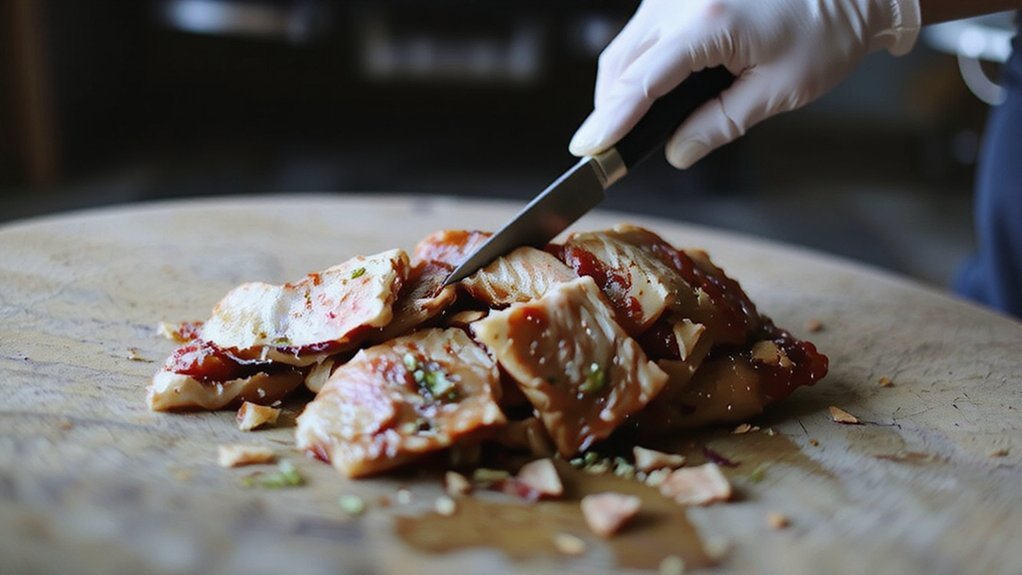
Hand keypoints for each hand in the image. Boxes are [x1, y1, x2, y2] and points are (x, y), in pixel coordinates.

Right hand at [569, 0, 920, 168]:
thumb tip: (678, 152)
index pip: (642, 81)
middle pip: (622, 62)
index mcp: (708, 23)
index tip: (587, 150)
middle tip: (605, 151)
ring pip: (627, 46)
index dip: (611, 120)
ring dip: (621, 87)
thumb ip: (720, 124)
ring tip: (625, 126)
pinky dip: (638, 65)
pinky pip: (644, 32)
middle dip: (610, 109)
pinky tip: (647, 92)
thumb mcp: (778, 92)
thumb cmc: (826, 35)